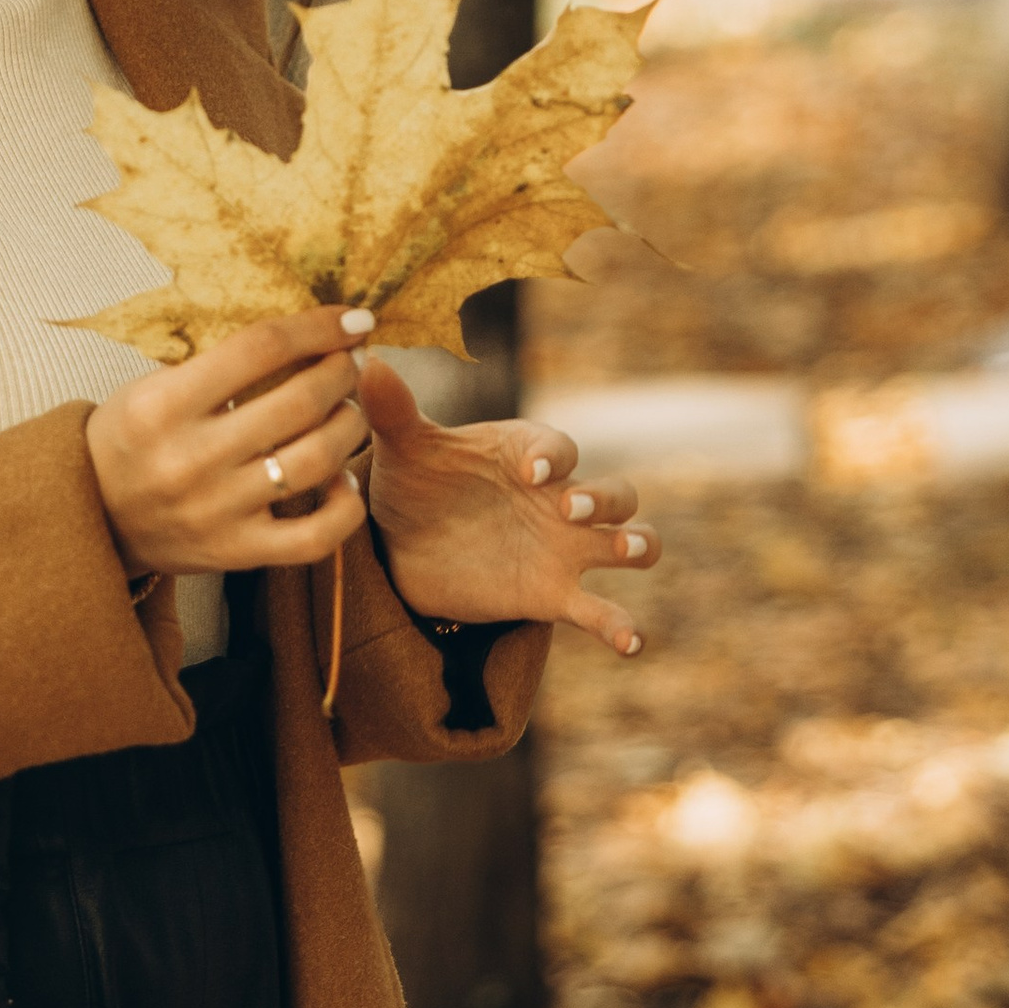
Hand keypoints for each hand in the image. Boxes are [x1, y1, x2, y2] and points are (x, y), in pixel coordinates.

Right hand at [86, 309, 375, 578]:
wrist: (90, 517)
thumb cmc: (129, 437)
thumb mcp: (151, 387)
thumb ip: (218, 364)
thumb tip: (305, 331)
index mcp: (163, 405)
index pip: (260, 348)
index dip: (318, 327)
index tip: (352, 319)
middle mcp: (190, 458)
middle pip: (299, 401)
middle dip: (342, 372)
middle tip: (352, 361)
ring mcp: (216, 511)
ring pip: (316, 461)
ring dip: (349, 426)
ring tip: (349, 411)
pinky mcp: (235, 552)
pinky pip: (316, 535)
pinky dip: (344, 505)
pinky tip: (342, 479)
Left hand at [360, 358, 657, 655]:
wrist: (404, 550)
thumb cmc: (415, 484)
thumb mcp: (402, 449)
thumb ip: (392, 410)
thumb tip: (371, 362)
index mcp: (525, 453)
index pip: (557, 447)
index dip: (552, 456)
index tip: (532, 471)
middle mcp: (557, 498)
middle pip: (614, 492)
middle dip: (604, 497)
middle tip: (571, 509)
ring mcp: (563, 548)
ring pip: (627, 540)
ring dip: (637, 543)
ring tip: (629, 550)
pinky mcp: (555, 595)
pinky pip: (599, 611)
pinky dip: (622, 627)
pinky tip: (633, 644)